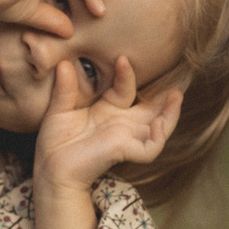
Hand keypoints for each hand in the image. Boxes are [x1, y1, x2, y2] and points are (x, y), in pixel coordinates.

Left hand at [35, 56, 183, 190]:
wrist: (52, 169)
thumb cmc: (55, 142)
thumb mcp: (58, 110)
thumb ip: (64, 89)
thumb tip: (63, 63)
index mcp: (107, 111)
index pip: (124, 89)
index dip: (126, 75)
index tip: (121, 58)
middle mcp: (120, 123)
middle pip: (150, 109)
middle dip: (163, 96)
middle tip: (175, 76)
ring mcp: (125, 138)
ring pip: (158, 127)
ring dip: (170, 113)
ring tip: (177, 95)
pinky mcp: (125, 152)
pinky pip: (151, 148)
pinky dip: (159, 136)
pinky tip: (158, 122)